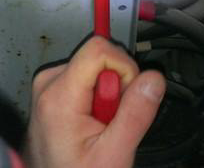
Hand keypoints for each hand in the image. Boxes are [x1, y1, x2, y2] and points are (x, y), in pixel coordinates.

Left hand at [26, 36, 164, 167]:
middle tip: (111, 122)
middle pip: (100, 58)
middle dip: (117, 87)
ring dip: (108, 96)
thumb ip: (136, 114)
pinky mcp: (56, 90)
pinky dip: (98, 98)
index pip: (99, 49)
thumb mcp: (114, 154)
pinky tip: (92, 123)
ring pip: (96, 68)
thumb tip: (153, 79)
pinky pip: (89, 78)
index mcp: (59, 96)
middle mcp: (49, 84)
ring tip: (100, 127)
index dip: (124, 69)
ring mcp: (50, 86)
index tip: (126, 99)